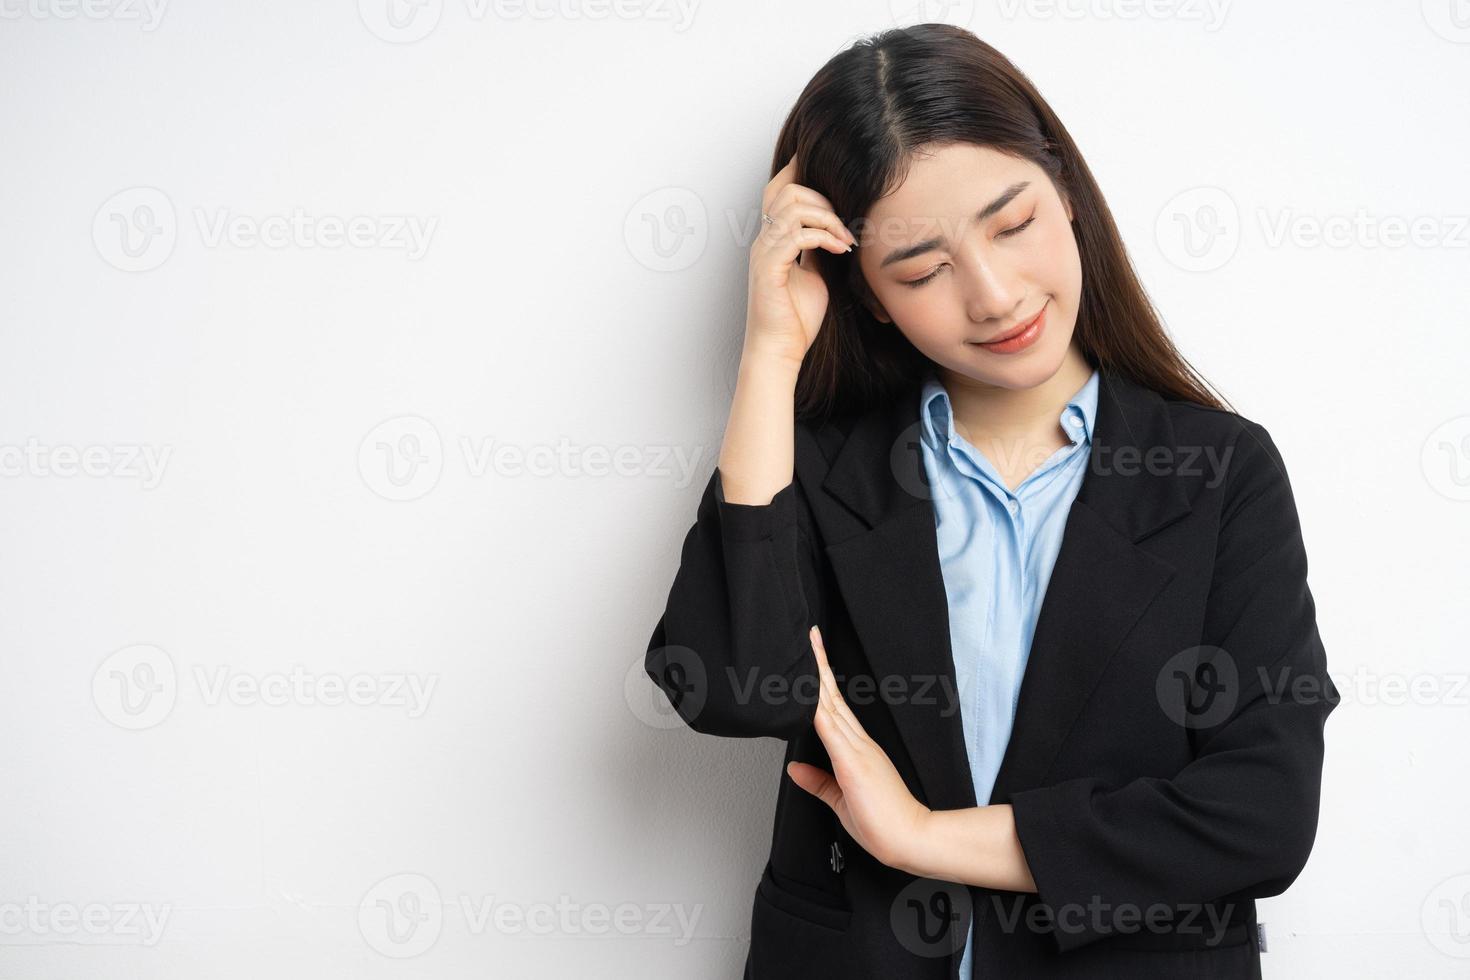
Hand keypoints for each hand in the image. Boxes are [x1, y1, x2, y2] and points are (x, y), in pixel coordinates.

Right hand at [744, 154, 858, 368]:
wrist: (779, 350)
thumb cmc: (796, 318)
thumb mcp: (816, 275)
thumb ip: (819, 248)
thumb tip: (838, 229)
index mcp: (773, 240)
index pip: (779, 191)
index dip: (799, 173)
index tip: (830, 174)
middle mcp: (764, 241)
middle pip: (789, 191)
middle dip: (824, 201)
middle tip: (845, 229)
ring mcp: (764, 253)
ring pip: (793, 208)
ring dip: (827, 218)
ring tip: (845, 240)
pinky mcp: (769, 268)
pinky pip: (797, 235)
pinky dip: (824, 237)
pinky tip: (839, 251)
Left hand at [785, 625, 931, 870]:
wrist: (909, 838)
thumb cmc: (882, 823)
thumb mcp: (841, 800)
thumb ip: (818, 782)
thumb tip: (794, 768)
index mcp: (857, 750)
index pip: (835, 707)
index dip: (822, 682)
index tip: (814, 658)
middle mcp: (858, 743)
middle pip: (832, 697)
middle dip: (820, 665)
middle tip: (810, 636)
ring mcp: (856, 750)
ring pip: (830, 705)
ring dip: (816, 678)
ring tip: (807, 650)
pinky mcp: (853, 764)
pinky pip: (830, 731)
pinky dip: (817, 709)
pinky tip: (806, 693)